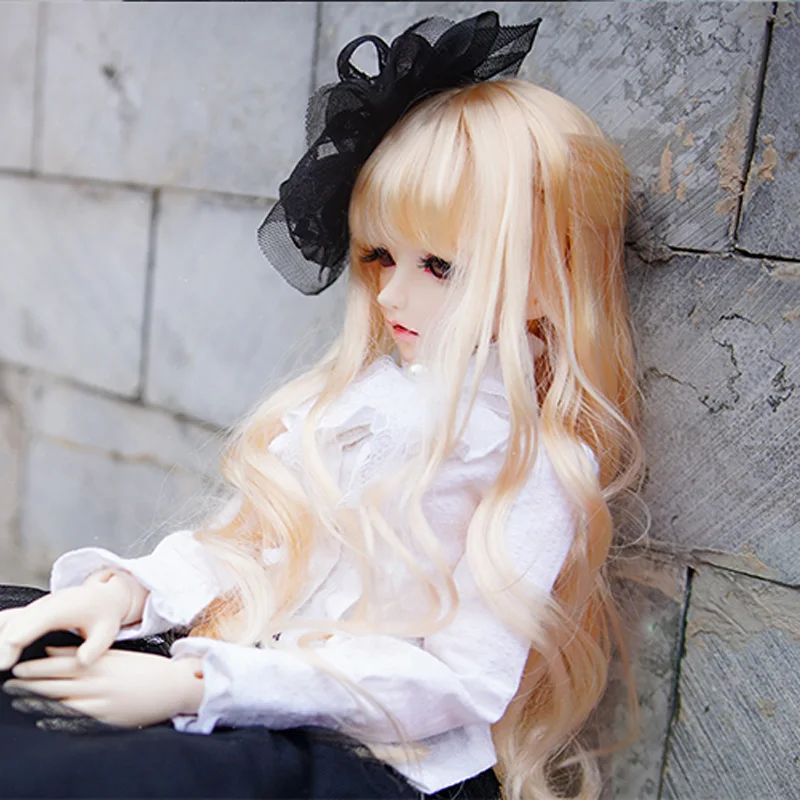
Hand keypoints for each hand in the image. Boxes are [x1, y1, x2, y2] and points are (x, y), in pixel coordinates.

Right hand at [0, 571, 146, 670]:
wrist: (100, 597)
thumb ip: (95, 647)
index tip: (8, 657)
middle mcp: (43, 606)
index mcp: (62, 608)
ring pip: (6, 619)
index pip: (36, 621)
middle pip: (14, 623)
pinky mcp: (27, 613)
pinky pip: (6, 620)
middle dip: (2, 645)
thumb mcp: (107, 631)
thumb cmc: (103, 615)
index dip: (20, 638)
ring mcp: (33, 608)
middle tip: (0, 668)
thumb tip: (83, 661)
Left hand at [4, 647, 204, 727]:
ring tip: (19, 701)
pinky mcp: (107, 719)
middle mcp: (100, 682)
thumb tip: (55, 649)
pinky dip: (59, 720)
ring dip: (38, 703)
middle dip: (31, 684)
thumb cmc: (144, 670)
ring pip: (62, 702)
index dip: (38, 666)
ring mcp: (103, 702)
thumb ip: (86, 654)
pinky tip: (45, 720)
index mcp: (102, 663)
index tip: (19, 667)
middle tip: (10, 684)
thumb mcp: (117, 655)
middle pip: (58, 683)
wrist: (172, 687)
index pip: (63, 663)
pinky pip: (78, 720)